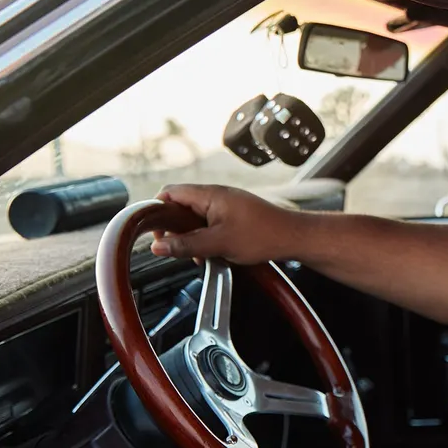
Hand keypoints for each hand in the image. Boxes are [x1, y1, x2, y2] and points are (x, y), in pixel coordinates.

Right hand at [150, 184, 298, 264]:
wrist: (294, 238)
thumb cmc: (262, 236)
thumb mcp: (218, 244)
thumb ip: (186, 244)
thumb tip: (157, 246)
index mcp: (210, 195)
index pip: (170, 193)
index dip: (156, 209)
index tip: (153, 230)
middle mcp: (216, 196)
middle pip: (180, 206)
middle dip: (174, 227)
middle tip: (174, 246)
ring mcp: (226, 205)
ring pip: (195, 217)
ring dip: (191, 236)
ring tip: (197, 254)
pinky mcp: (234, 216)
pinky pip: (210, 224)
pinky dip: (206, 238)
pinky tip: (212, 254)